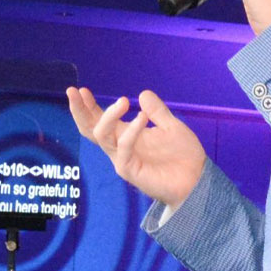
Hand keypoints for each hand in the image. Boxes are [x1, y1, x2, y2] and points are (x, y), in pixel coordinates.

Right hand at [66, 87, 205, 209]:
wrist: (196, 180)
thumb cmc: (182, 156)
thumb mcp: (171, 126)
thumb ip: (157, 111)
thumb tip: (143, 94)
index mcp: (125, 136)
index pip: (99, 121)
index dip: (88, 107)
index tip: (81, 90)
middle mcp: (119, 148)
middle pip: (90, 130)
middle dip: (80, 111)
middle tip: (75, 91)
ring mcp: (123, 160)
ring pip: (102, 136)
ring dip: (109, 116)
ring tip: (124, 100)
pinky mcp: (130, 171)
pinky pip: (123, 148)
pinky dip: (131, 131)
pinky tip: (142, 117)